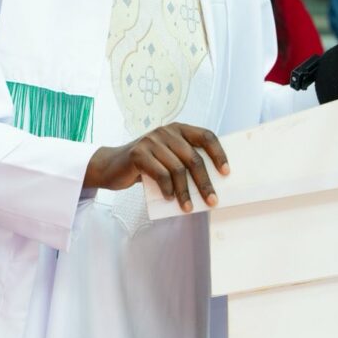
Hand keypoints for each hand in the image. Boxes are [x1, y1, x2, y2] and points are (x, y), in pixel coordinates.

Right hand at [83, 123, 228, 211]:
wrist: (110, 166)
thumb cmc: (145, 165)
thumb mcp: (166, 158)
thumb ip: (184, 161)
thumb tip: (211, 184)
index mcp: (177, 129)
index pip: (205, 136)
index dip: (219, 154)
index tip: (226, 172)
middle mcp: (165, 132)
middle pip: (194, 158)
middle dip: (205, 183)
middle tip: (212, 200)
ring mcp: (151, 141)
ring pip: (178, 169)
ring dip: (185, 192)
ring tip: (188, 207)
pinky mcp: (138, 153)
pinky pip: (161, 174)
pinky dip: (167, 190)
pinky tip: (169, 199)